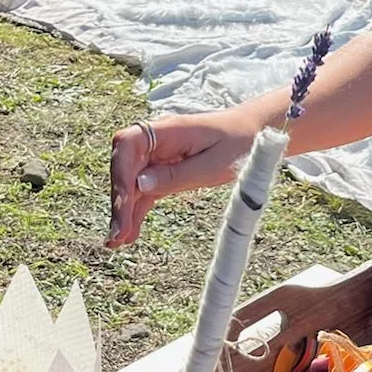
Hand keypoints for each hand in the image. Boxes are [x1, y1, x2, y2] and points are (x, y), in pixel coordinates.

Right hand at [107, 113, 253, 245]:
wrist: (254, 133)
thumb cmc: (238, 142)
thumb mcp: (213, 164)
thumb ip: (177, 175)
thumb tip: (141, 185)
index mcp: (168, 129)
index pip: (128, 144)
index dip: (120, 174)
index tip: (123, 204)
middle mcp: (156, 141)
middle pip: (124, 167)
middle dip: (119, 201)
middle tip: (118, 234)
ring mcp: (158, 156)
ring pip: (131, 183)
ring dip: (124, 212)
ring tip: (117, 242)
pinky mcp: (164, 171)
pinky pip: (145, 192)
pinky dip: (136, 211)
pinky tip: (129, 234)